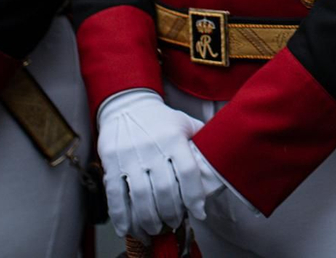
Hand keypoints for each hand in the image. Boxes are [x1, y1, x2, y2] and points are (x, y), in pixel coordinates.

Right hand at [97, 90, 210, 239]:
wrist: (127, 106)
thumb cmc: (161, 119)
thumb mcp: (185, 123)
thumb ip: (202, 140)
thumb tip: (224, 157)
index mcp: (174, 137)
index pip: (188, 172)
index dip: (194, 196)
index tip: (199, 212)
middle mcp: (152, 147)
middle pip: (165, 188)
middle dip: (172, 212)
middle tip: (175, 222)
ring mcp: (130, 156)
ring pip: (141, 196)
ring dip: (150, 218)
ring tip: (157, 228)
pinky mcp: (111, 163)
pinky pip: (115, 194)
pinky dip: (122, 215)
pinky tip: (128, 229)